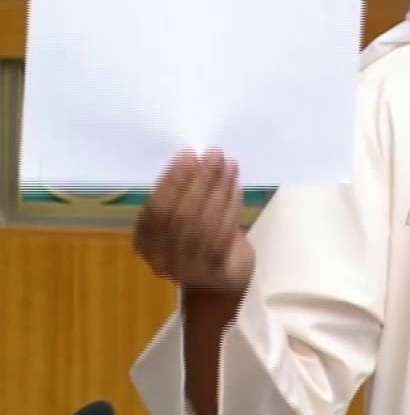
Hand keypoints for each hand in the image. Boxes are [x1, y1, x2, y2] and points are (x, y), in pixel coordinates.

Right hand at [133, 148, 254, 294]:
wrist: (219, 282)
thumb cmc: (199, 241)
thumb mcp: (183, 217)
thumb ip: (183, 195)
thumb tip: (197, 159)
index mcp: (145, 241)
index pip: (157, 209)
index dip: (173, 181)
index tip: (189, 155)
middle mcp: (161, 258)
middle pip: (181, 214)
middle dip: (200, 180)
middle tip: (215, 155)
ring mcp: (187, 268)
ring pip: (203, 222)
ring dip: (218, 189)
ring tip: (229, 166)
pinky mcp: (214, 270)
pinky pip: (223, 233)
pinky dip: (231, 206)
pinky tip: (236, 186)